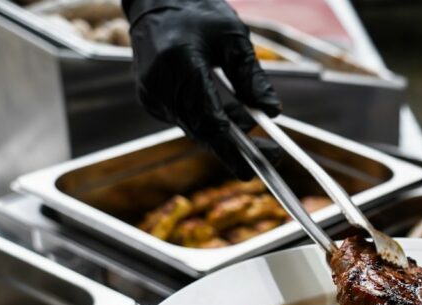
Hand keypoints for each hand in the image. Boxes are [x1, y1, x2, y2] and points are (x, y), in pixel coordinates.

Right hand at [125, 0, 280, 178]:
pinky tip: (230, 119)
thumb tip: (271, 111)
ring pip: (194, 129)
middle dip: (235, 148)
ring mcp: (151, 94)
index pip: (208, 118)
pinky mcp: (150, 99)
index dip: (230, 149)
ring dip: (225, 136)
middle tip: (269, 157)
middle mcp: (160, 84)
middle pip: (201, 130)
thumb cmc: (196, 12)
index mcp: (181, 64)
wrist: (155, 2)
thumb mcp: (233, 38)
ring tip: (256, 134)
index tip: (250, 170)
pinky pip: (185, 121)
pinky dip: (208, 124)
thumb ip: (252, 76)